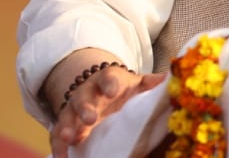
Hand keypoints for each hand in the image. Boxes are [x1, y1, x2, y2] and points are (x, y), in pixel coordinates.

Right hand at [46, 52, 164, 157]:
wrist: (100, 88)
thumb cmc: (123, 88)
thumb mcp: (137, 83)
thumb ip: (152, 83)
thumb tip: (171, 78)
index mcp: (108, 80)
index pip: (108, 78)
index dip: (109, 83)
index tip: (112, 92)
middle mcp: (88, 92)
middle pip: (84, 98)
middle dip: (86, 108)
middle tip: (91, 118)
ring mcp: (74, 108)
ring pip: (67, 116)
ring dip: (67, 127)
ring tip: (69, 138)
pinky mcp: (66, 124)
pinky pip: (57, 135)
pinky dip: (58, 145)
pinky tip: (62, 157)